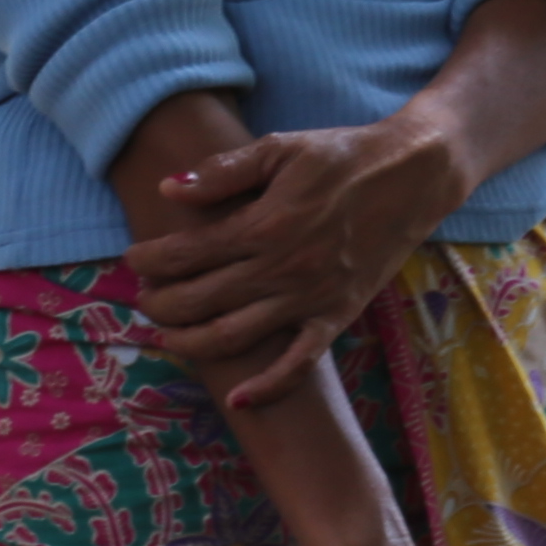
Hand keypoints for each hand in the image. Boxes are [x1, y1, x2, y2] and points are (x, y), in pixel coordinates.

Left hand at [132, 117, 463, 408]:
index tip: (133, 260)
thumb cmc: (341, 156)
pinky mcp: (337, 316)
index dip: (151, 261)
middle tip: (143, 300)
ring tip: (167, 339)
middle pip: (201, 301)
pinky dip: (268, 387)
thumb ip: (224, 171)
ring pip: (236, 337)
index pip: (188, 253)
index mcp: (264, 224)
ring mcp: (310, 298)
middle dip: (160, 305)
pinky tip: (238, 398)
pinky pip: (299, 363)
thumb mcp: (280, 147)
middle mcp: (282, 269)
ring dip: (191, 344)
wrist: (412, 176)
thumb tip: (169, 191)